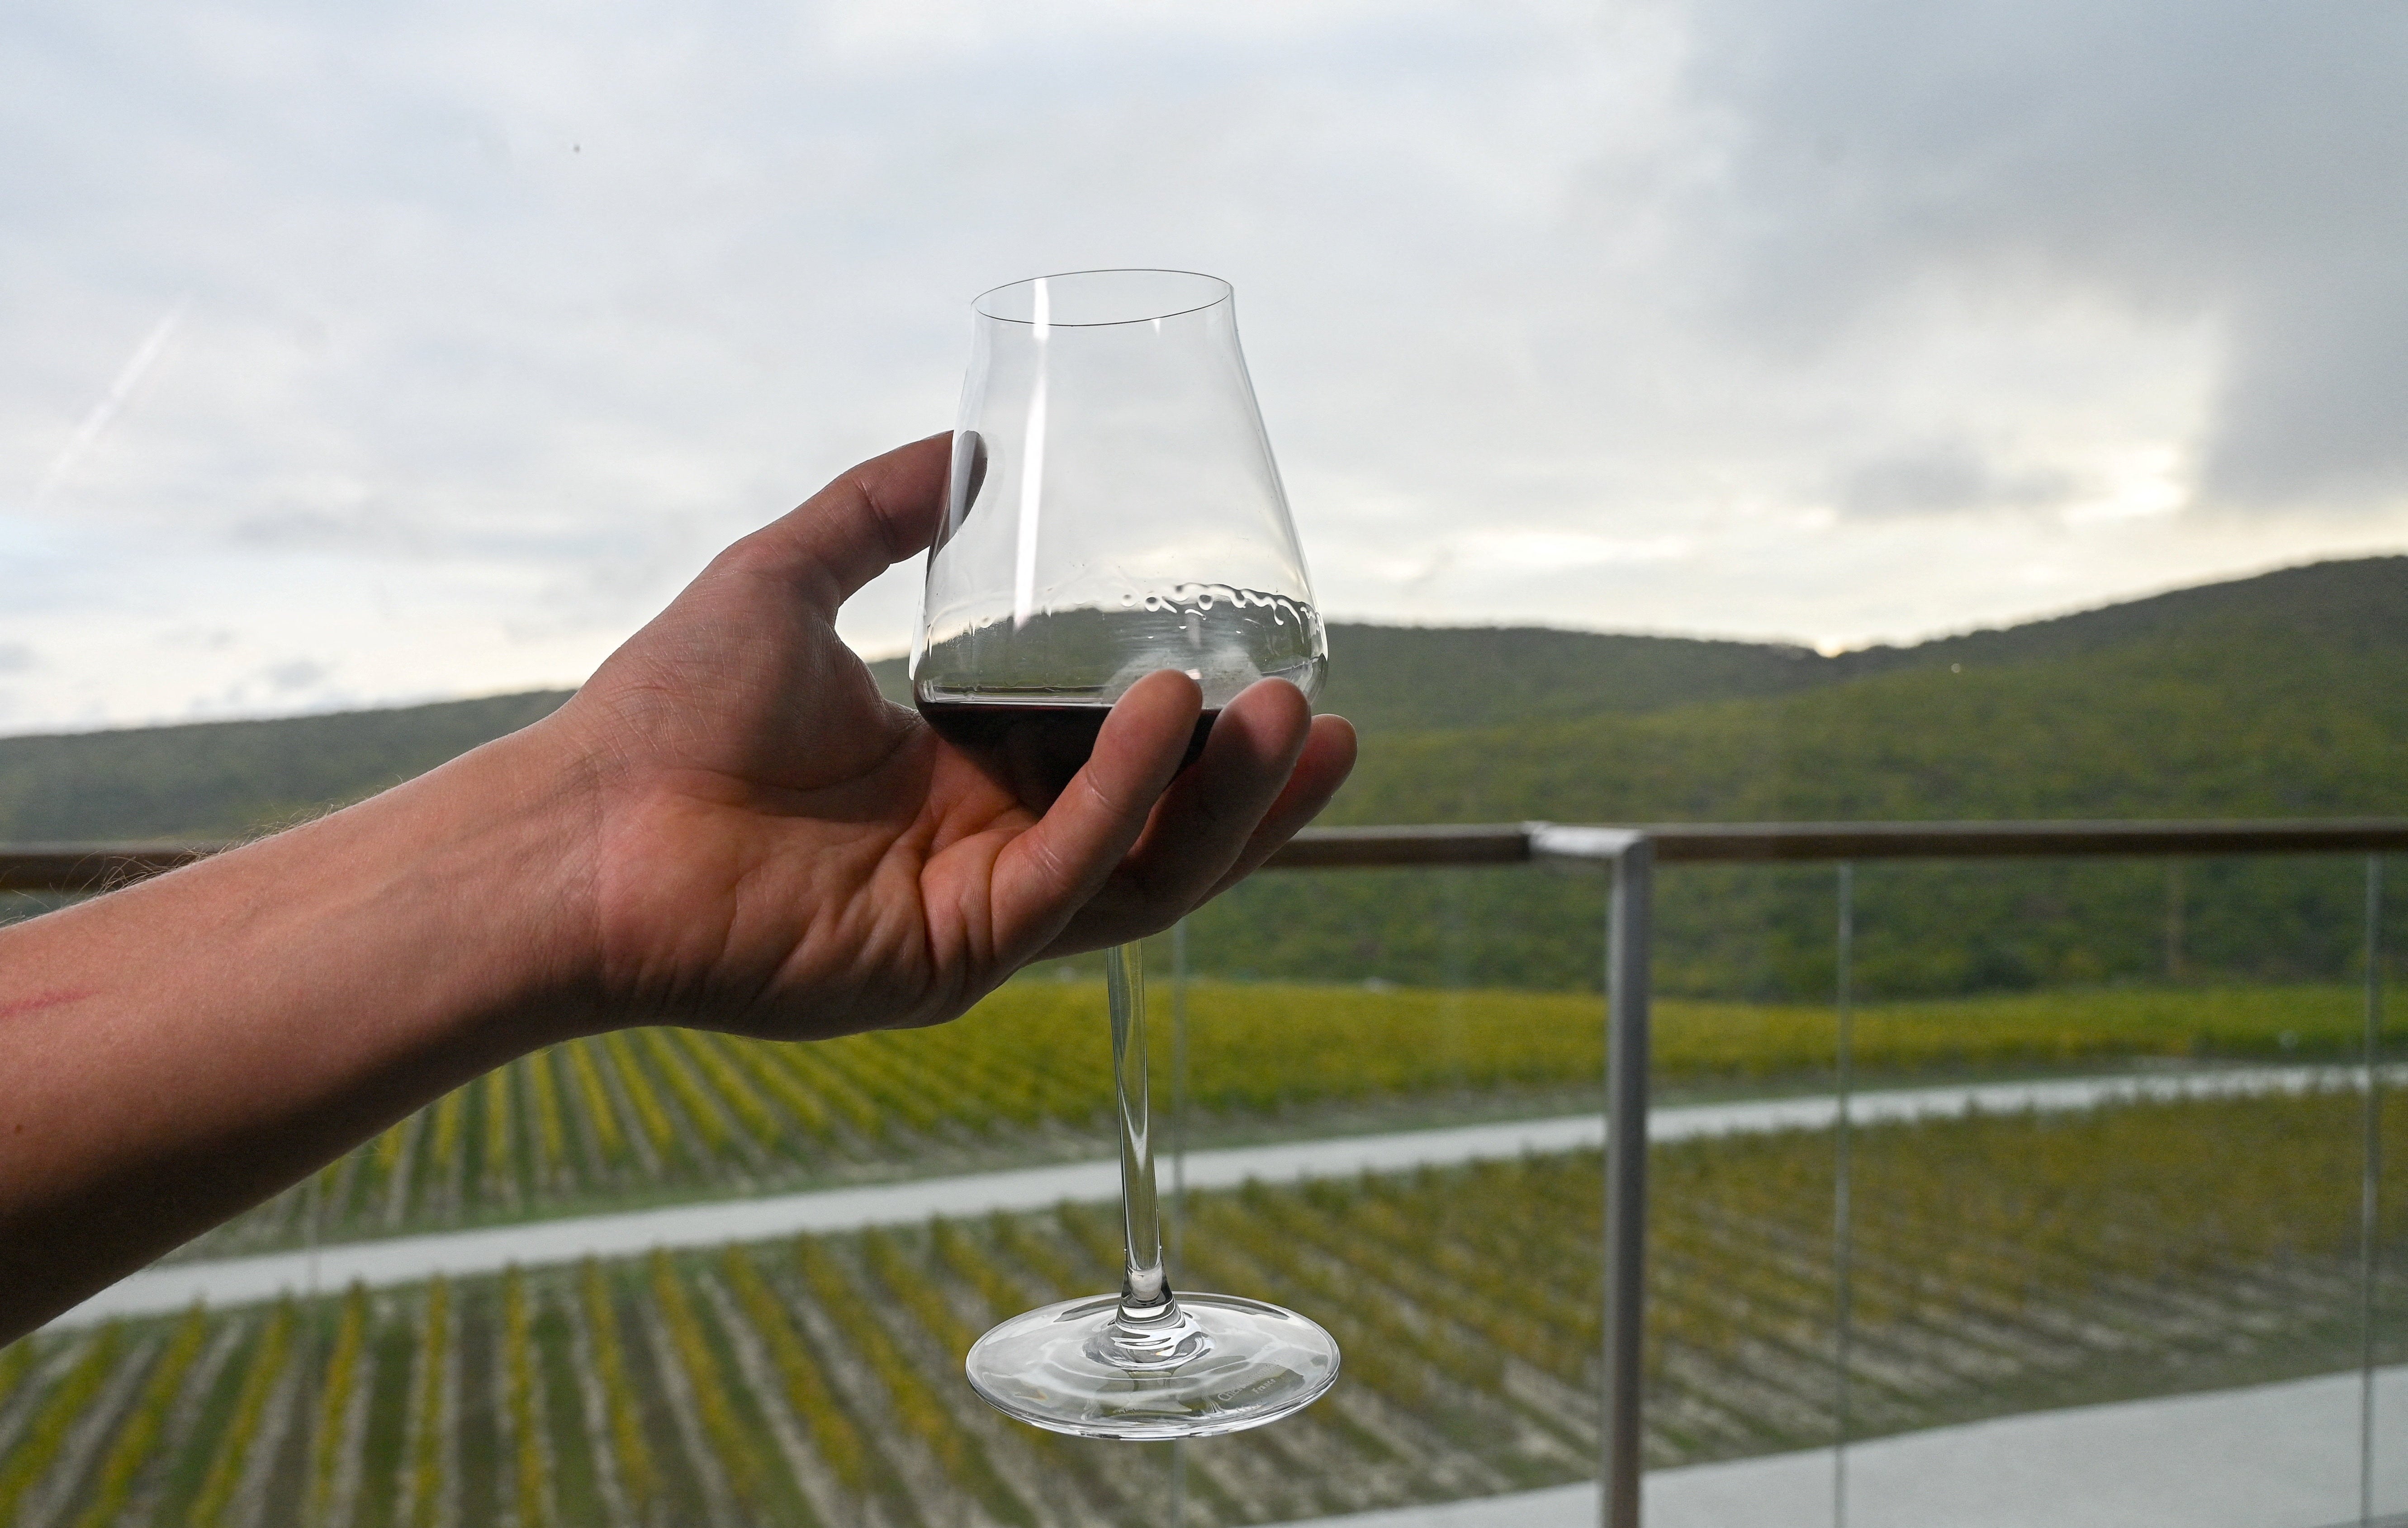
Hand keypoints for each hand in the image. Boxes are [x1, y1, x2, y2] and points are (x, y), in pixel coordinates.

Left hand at [538, 434, 1356, 1040]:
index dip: (1202, 734)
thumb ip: (875, 512)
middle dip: (1252, 784)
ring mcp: (973, 918)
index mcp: (960, 784)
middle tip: (1325, 713)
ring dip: (1224, 799)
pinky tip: (1161, 714)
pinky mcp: (949, 959)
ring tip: (1293, 715)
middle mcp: (983, 857)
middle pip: (1156, 834)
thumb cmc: (661, 715)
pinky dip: (1124, 799)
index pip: (1114, 769)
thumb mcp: (786, 577)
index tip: (1277, 670)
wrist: (577, 827)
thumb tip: (964, 449)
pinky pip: (1069, 880)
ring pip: (1142, 874)